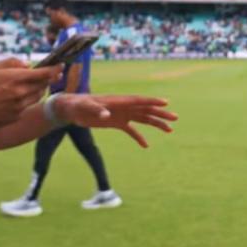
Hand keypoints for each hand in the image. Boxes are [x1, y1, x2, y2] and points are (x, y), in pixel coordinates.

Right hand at [0, 58, 62, 130]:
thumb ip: (12, 63)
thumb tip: (27, 64)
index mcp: (15, 79)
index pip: (44, 74)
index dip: (55, 69)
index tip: (61, 66)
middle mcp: (21, 94)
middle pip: (43, 85)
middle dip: (47, 79)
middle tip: (48, 75)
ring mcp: (19, 107)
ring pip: (37, 97)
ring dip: (37, 90)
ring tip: (27, 86)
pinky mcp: (16, 117)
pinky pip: (27, 107)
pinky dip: (26, 101)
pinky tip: (14, 98)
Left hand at [57, 94, 177, 147]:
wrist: (71, 109)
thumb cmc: (78, 105)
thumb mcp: (85, 107)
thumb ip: (96, 110)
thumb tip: (106, 115)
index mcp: (118, 101)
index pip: (139, 100)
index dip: (152, 101)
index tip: (165, 103)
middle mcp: (123, 107)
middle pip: (146, 109)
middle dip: (161, 114)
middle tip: (175, 118)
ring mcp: (121, 115)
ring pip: (143, 118)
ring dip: (156, 123)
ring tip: (169, 130)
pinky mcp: (116, 123)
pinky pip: (132, 130)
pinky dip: (139, 137)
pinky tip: (146, 145)